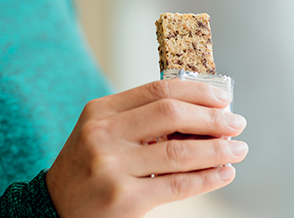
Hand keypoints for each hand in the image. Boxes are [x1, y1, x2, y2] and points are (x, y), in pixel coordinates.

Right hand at [46, 79, 247, 217]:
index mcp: (101, 110)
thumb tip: (196, 114)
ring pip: (179, 152)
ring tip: (237, 148)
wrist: (56, 203)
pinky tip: (223, 172)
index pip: (158, 90)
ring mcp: (112, 167)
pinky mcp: (123, 200)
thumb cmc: (87, 161)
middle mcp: (104, 134)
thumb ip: (141, 118)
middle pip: (171, 114)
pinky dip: (206, 178)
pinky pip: (176, 186)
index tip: (221, 97)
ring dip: (217, 149)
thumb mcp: (104, 129)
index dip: (196, 91)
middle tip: (236, 122)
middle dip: (212, 118)